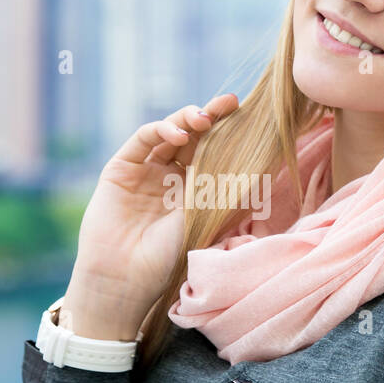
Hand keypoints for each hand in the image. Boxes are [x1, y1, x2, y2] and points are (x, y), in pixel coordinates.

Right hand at [61, 92, 239, 339]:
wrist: (126, 278)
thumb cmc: (168, 258)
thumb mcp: (205, 218)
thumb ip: (224, 189)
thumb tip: (263, 162)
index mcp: (191, 188)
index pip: (211, 151)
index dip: (227, 131)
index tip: (246, 114)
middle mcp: (167, 175)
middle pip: (191, 136)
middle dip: (210, 117)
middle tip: (228, 104)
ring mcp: (143, 170)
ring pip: (167, 132)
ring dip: (187, 120)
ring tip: (204, 120)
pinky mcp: (120, 168)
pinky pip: (142, 140)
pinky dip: (161, 131)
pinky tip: (179, 136)